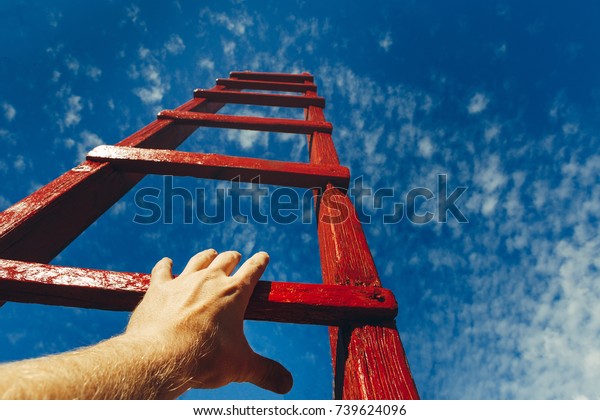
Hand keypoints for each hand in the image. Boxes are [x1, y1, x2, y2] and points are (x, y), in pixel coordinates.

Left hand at [125, 249, 292, 394]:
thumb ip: (266, 372)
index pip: (253, 269)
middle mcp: (210, 280)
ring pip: (198, 261)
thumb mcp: (241, 367)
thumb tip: (287, 384)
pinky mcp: (159, 289)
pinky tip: (166, 263)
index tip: (263, 257)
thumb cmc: (204, 359)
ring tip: (210, 255)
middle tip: (236, 257)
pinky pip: (162, 270)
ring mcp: (183, 282)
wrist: (161, 357)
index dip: (259, 262)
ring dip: (206, 257)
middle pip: (226, 260)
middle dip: (233, 257)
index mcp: (235, 293)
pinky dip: (165, 265)